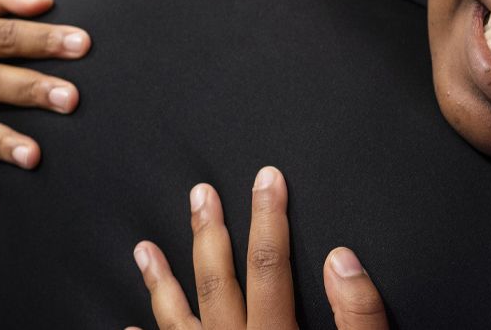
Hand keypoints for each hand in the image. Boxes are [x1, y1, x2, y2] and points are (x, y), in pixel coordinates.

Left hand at [128, 167, 388, 329]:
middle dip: (209, 233)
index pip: (270, 266)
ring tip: (145, 250)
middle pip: (216, 284)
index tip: (267, 176)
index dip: (270, 218)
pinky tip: (130, 326)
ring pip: (178, 321)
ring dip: (161, 283)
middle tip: (200, 193)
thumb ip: (359, 317)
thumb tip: (341, 259)